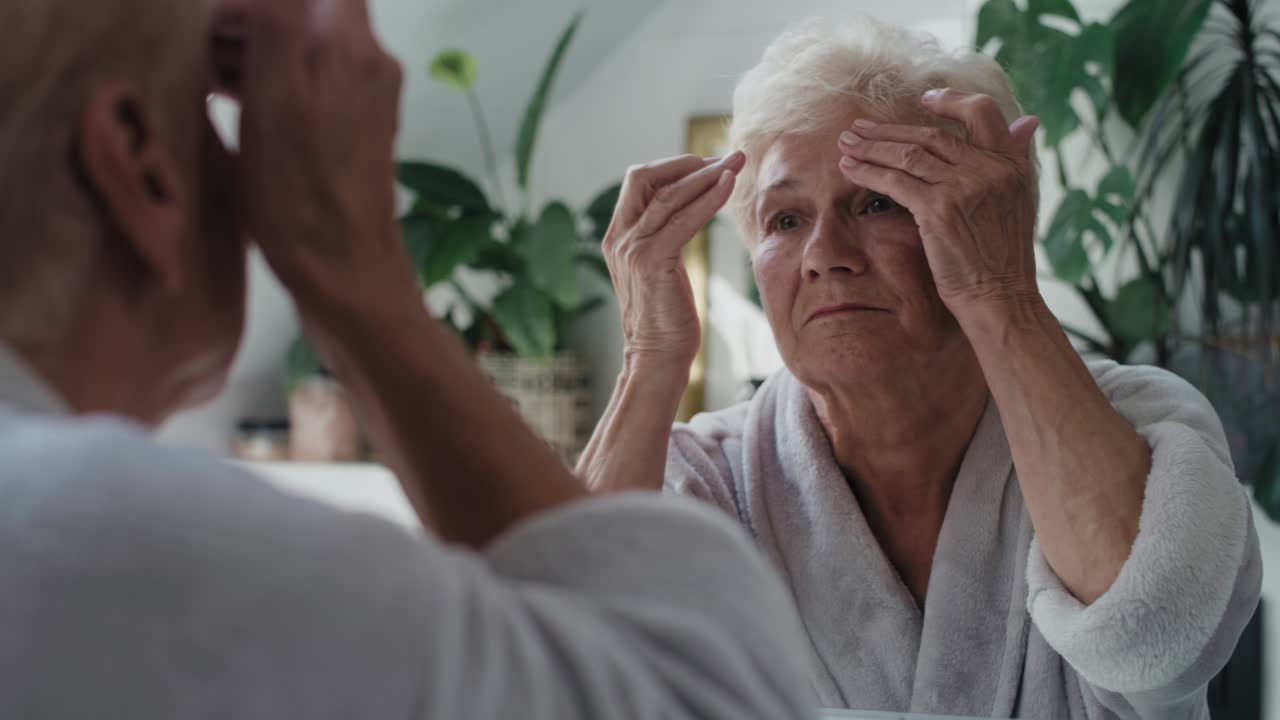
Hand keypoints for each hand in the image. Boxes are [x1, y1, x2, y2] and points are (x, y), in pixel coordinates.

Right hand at [232, 0, 418, 328]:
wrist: (345, 277)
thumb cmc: (300, 195)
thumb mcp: (274, 97)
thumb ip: (277, 23)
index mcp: (353, 46)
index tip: (217, 19)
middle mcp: (370, 65)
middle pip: (306, 10)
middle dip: (248, 19)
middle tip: (197, 45)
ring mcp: (365, 101)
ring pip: (303, 48)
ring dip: (253, 52)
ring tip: (202, 74)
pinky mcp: (352, 133)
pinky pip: (307, 86)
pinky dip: (268, 84)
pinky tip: (226, 103)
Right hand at [603, 152, 744, 372]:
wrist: (657, 357)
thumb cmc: (667, 317)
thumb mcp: (662, 267)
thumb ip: (666, 237)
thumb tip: (690, 211)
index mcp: (619, 236)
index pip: (640, 182)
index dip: (675, 167)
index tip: (710, 165)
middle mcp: (620, 237)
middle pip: (644, 176)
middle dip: (686, 162)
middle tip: (725, 157)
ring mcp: (632, 248)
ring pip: (668, 194)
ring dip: (706, 174)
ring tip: (737, 162)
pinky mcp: (651, 261)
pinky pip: (682, 219)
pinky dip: (708, 199)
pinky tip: (729, 186)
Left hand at [835, 88, 1041, 319]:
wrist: (1000, 298)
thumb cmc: (1004, 258)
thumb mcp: (1021, 201)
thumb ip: (1016, 160)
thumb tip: (1029, 121)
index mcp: (1013, 163)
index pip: (982, 112)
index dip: (951, 100)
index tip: (924, 98)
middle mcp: (991, 169)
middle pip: (931, 135)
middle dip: (889, 130)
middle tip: (859, 126)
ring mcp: (964, 187)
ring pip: (908, 154)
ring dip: (871, 146)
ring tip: (846, 143)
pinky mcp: (939, 209)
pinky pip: (895, 181)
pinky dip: (868, 171)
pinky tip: (849, 168)